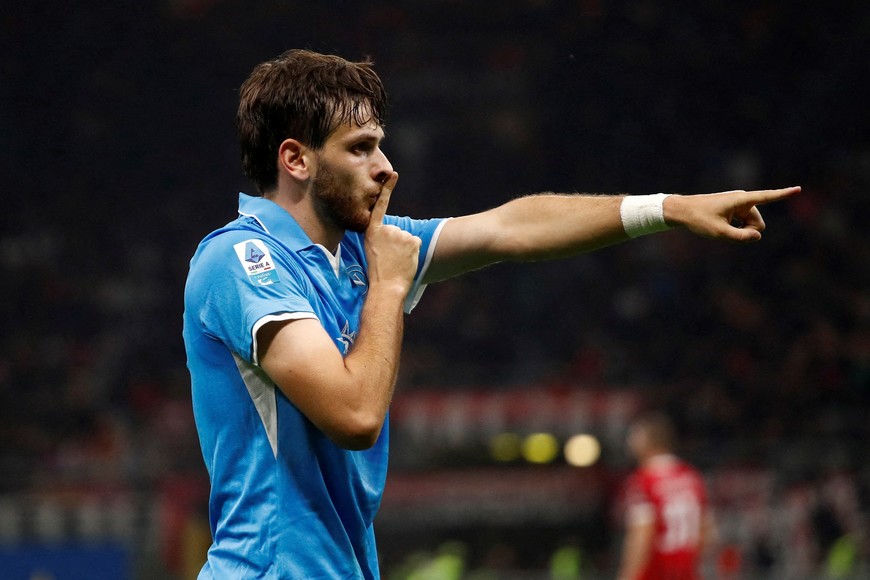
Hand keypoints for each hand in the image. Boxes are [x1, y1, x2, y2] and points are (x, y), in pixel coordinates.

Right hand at [364, 172, 420, 293]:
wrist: (386, 286)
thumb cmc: (378, 273)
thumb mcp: (372, 251)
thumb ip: (382, 239)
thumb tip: (395, 235)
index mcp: (372, 232)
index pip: (380, 206)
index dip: (387, 190)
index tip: (393, 175)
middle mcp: (386, 230)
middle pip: (397, 232)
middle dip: (397, 243)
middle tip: (390, 259)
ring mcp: (400, 234)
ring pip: (407, 239)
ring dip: (405, 249)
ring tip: (397, 261)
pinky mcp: (413, 241)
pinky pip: (415, 244)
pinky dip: (413, 252)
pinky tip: (406, 261)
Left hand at [664, 186, 799, 242]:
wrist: (682, 211)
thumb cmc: (699, 220)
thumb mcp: (719, 232)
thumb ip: (740, 237)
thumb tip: (757, 236)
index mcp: (741, 200)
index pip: (767, 197)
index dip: (783, 194)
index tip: (799, 188)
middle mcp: (742, 200)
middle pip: (758, 223)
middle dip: (749, 232)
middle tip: (727, 233)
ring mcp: (738, 205)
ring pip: (751, 225)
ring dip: (741, 232)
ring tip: (721, 229)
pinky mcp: (734, 210)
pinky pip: (743, 224)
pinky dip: (736, 229)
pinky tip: (722, 228)